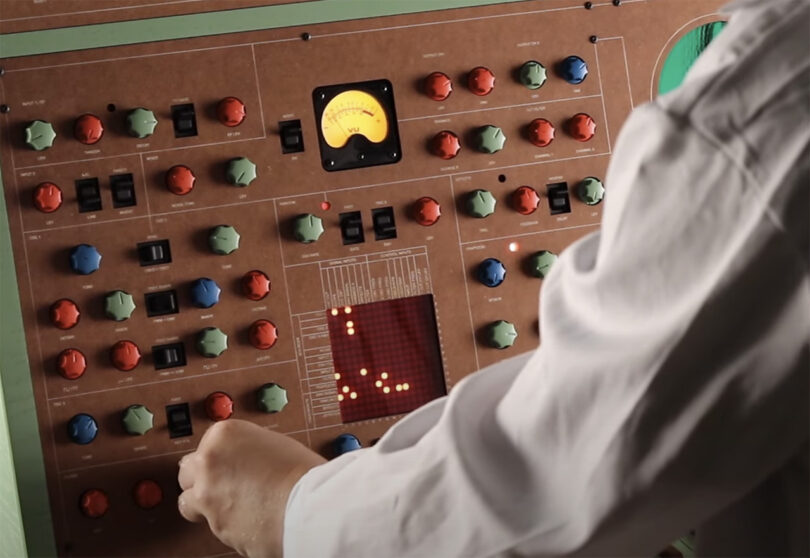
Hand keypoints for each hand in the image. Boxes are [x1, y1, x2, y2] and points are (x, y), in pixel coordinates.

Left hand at [178, 419, 325, 556]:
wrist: (309, 507)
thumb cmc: (304, 474)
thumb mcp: (276, 444)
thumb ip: (250, 450)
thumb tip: (247, 461)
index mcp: (224, 435)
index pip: (207, 443)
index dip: (220, 456)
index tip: (227, 462)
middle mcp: (209, 464)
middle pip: (187, 471)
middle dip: (201, 478)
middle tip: (222, 482)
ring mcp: (208, 497)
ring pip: (189, 503)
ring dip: (207, 504)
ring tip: (234, 505)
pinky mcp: (214, 528)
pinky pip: (212, 526)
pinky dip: (227, 524)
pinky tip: (248, 519)